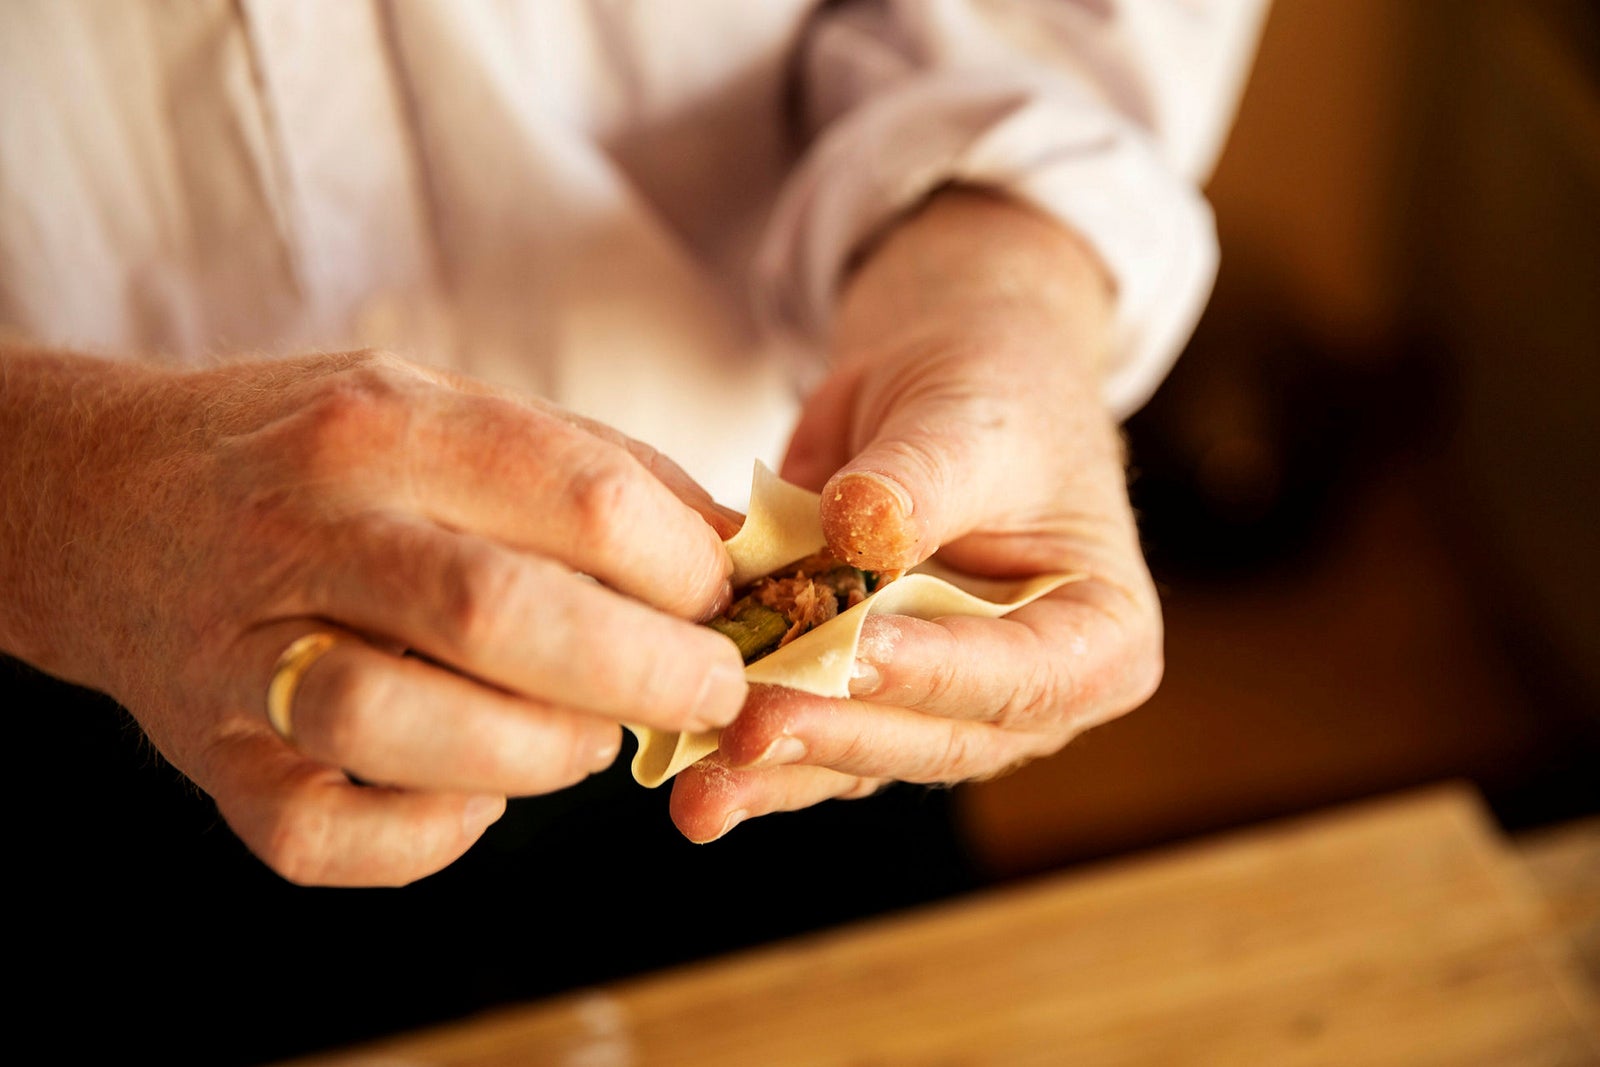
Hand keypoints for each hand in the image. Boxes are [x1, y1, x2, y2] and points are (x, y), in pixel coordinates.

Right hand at [1, 348, 746, 883]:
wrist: (112, 498)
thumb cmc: (317, 452)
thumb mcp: (444, 407)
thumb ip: (589, 467)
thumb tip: (737, 546)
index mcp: (385, 423)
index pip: (580, 498)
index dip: (688, 567)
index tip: (728, 600)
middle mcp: (306, 526)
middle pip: (500, 614)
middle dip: (646, 670)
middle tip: (710, 691)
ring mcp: (244, 648)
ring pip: (400, 725)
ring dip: (537, 754)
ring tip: (587, 740)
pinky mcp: (212, 753)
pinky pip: (322, 831)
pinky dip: (426, 836)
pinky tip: (476, 800)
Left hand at [670, 189, 1162, 841]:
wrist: (945, 379)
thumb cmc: (991, 392)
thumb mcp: (968, 423)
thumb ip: (917, 485)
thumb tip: (857, 530)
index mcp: (1098, 640)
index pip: (1015, 677)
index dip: (929, 674)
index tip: (846, 657)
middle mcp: (1030, 697)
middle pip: (932, 738)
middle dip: (835, 733)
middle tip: (747, 727)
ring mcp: (943, 708)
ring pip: (862, 757)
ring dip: (778, 772)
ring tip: (697, 788)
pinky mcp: (869, 701)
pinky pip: (814, 737)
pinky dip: (751, 754)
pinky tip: (688, 768)